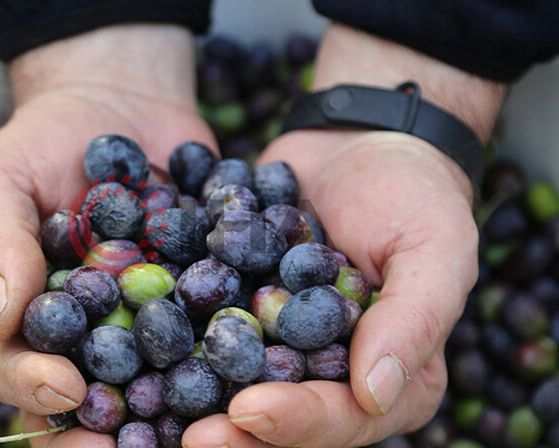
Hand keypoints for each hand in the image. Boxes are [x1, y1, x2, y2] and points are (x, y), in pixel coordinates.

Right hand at [0, 24, 216, 446]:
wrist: (121, 102)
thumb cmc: (43, 140)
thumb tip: (1, 318)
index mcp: (15, 320)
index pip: (12, 369)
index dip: (32, 386)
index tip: (65, 388)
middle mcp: (76, 338)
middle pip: (82, 400)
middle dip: (102, 431)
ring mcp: (138, 327)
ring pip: (150, 385)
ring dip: (171, 412)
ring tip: (202, 429)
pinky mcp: (193, 306)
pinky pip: (210, 340)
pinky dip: (231, 356)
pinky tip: (258, 370)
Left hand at [181, 24, 505, 447]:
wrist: (355, 141)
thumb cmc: (413, 194)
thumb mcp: (436, 248)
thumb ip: (413, 320)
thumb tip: (376, 394)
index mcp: (386, 378)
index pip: (343, 416)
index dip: (298, 421)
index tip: (249, 410)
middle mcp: (327, 374)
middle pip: (280, 418)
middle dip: (233, 431)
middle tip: (187, 436)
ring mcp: (275, 345)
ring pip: (231, 388)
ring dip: (189, 402)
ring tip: (143, 406)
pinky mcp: (234, 310)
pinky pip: (200, 334)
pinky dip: (163, 345)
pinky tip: (122, 348)